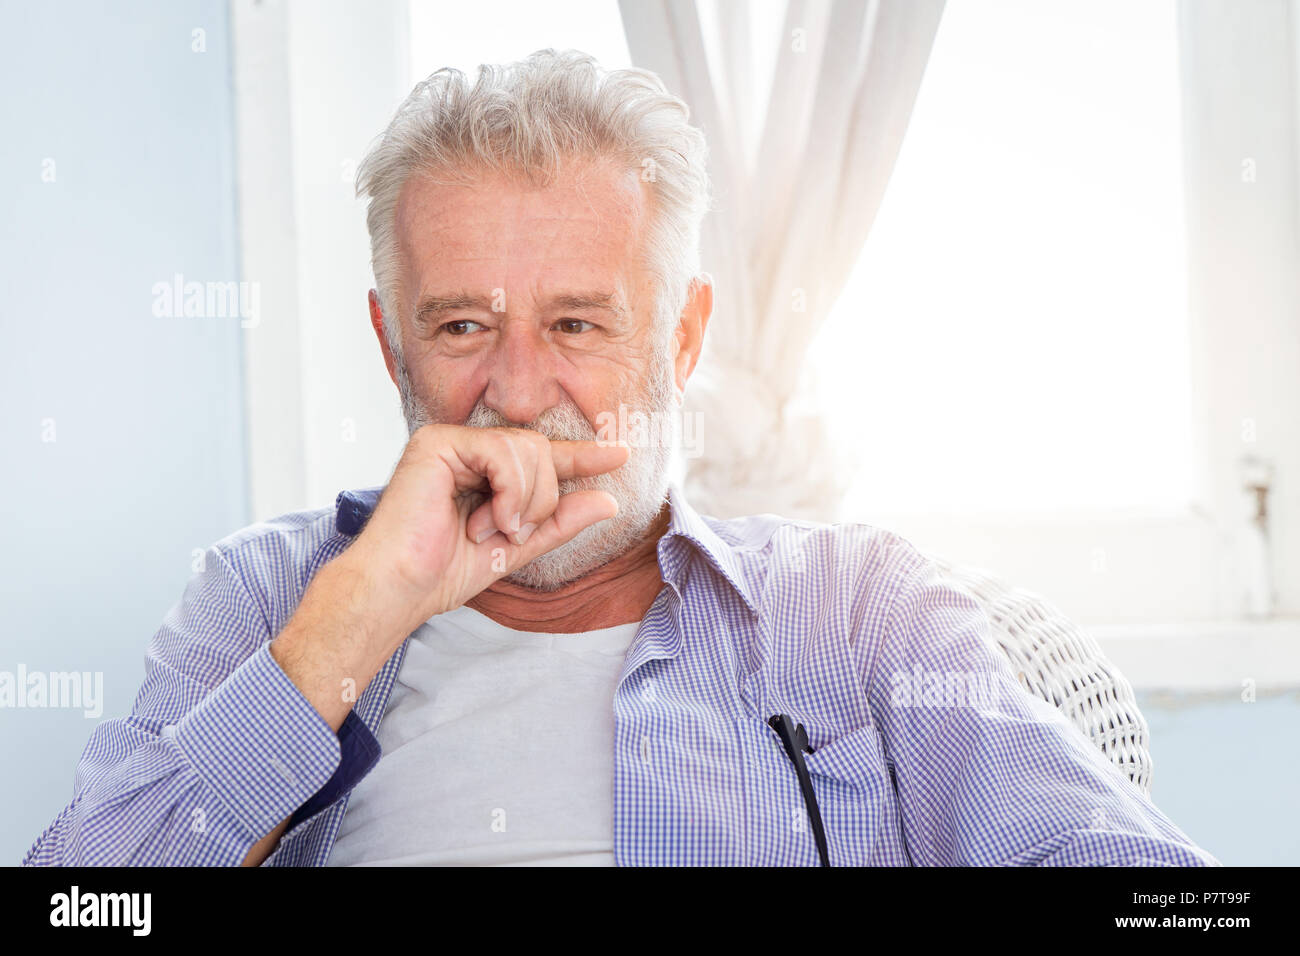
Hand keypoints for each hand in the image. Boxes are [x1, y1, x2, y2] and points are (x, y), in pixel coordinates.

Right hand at [337, 423, 628, 636]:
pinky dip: (509, 491)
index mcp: (484, 472)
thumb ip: (559, 523)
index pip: (542, 456)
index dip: (582, 456)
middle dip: (542, 499)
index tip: (622, 455)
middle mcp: (467, 449)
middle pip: (541, 450)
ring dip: (525, 501)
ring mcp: (452, 441)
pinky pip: (504, 452)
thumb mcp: (517, 548)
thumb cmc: (443, 573)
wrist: (399, 589)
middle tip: (512, 533)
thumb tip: (609, 501)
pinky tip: (486, 520)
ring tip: (492, 531)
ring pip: (529, 449)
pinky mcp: (438, 441)